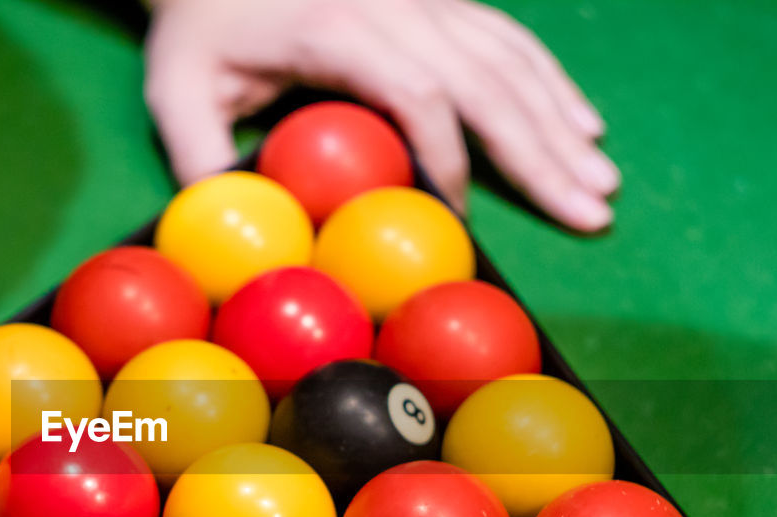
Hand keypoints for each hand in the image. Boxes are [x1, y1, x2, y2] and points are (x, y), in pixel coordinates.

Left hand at [144, 0, 618, 230]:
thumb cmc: (197, 29)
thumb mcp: (175, 92)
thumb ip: (200, 159)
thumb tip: (239, 233)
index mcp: (336, 28)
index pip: (416, 94)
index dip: (445, 160)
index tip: (453, 221)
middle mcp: (395, 3)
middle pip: (486, 80)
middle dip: (541, 153)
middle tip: (590, 213)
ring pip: (509, 59)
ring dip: (560, 122)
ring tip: (601, 182)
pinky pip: (506, 37)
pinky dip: (549, 81)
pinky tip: (581, 120)